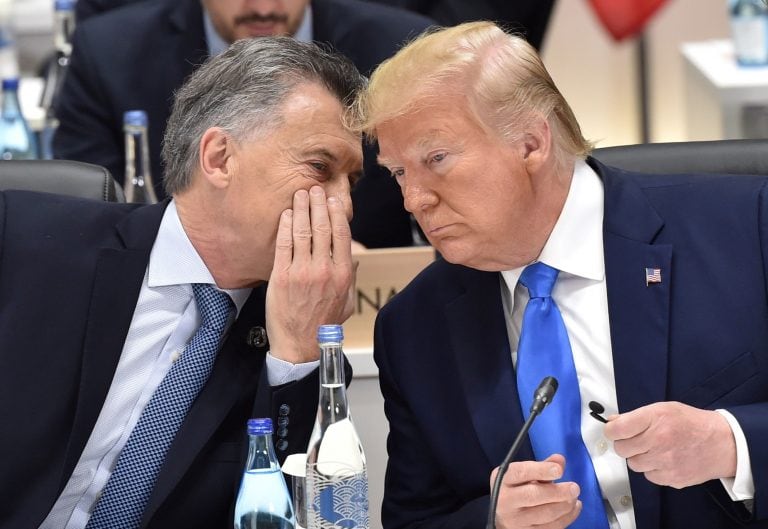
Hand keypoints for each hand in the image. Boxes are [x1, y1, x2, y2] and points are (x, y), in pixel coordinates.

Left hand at [265, 186, 355, 363]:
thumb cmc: (324, 324)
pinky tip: (286, 214)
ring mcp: (301, 272)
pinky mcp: (281, 276)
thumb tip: (353, 257)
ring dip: (301, 209)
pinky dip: (285, 226)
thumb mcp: (347, 302)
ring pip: (302, 231)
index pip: (341, 235)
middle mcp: (323, 270)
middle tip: (315, 189)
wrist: (301, 345)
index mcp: (342, 274)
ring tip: (300, 195)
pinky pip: (283, 244)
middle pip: (322, 228)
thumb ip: (351, 277)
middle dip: (318, 204)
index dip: (337, 213)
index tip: (333, 201)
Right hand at [491, 454, 581, 528]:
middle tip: (575, 488)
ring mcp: (516, 520)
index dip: (541, 470)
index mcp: (503, 480)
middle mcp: (506, 500)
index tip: (559, 470)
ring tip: (574, 497)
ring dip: (566, 505)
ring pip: (546, 514)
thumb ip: (542, 466)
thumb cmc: (515, 490)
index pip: (521, 473)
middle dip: (558, 491)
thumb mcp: (522, 475)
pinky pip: (552, 527)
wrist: (501, 517)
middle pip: (534, 495)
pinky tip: (574, 507)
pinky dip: (568, 517)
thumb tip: (560, 460)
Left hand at [604, 401, 736, 487]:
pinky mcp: (672, 478)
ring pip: (633, 464)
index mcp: (654, 419)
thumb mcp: (663, 409)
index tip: (614, 430)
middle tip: (637, 440)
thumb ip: (635, 416)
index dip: (611, 430)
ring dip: (639, 457)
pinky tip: (665, 460)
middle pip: (621, 449)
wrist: (722, 443)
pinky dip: (652, 469)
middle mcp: (658, 441)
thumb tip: (611, 422)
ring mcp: (665, 462)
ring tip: (654, 449)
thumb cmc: (690, 422)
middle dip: (625, 444)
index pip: (617, 429)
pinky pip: (649, 476)